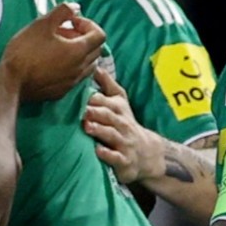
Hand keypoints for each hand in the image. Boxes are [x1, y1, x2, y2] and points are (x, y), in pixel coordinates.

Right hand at [0, 3, 105, 101]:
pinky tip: (53, 62)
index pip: (100, 35)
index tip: (72, 22)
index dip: (88, 24)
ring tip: (59, 47)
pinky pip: (75, 77)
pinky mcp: (62, 91)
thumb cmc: (24, 52)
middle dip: (84, 37)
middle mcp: (80, 68)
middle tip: (64, 32)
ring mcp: (72, 82)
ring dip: (79, 53)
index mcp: (78, 51)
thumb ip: (63, 11)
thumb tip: (75, 7)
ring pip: (87, 65)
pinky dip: (71, 67)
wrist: (10, 83)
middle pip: (96, 50)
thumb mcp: (42, 24)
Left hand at [82, 66, 162, 184]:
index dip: (94, 98)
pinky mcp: (124, 160)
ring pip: (112, 135)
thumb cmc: (125, 123)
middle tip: (82, 110)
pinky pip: (116, 157)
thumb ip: (107, 84)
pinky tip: (97, 150)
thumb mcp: (119, 102)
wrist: (146, 152)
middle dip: (96, 112)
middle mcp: (122, 124)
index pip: (106, 101)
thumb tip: (95, 65)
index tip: (79, 94)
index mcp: (119, 109)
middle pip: (109, 116)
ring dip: (100, 130)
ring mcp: (124, 142)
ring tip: (87, 127)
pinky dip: (107, 154)